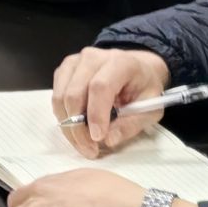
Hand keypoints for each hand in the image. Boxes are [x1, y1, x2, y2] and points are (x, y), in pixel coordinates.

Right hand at [51, 47, 173, 157]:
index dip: (96, 114)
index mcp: (120, 62)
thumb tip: (108, 140)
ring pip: (60, 96)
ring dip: (68, 125)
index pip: (100, 87)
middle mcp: (93, 57)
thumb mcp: (151, 109)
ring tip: (83, 143)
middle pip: (75, 93)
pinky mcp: (64, 69)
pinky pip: (56, 96)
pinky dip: (63, 116)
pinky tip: (77, 128)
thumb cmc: (144, 88)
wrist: (136, 69)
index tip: (98, 139)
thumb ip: (131, 124)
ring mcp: (75, 61)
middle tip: (89, 150)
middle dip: (78, 127)